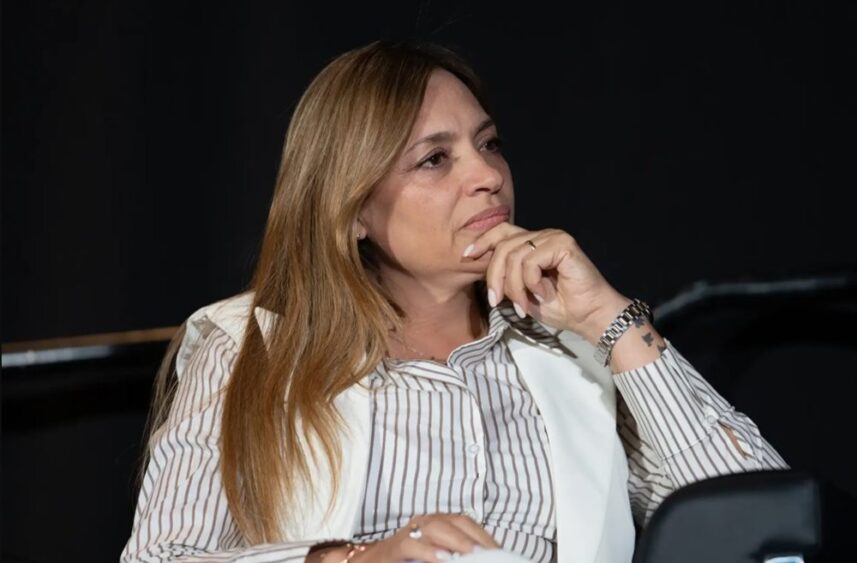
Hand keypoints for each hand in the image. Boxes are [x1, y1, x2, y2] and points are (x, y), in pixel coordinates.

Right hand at [353, 513, 497, 562]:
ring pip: (435, 527)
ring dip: (456, 541)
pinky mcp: (394, 547)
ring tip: (474, 555)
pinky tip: (443, 559)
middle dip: (475, 537)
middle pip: (456, 522)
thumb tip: (483, 557)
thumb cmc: (410, 561)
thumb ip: (455, 554)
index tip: (500, 551)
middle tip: (491, 554)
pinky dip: (428, 551)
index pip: (468, 523)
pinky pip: (412, 545)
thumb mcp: (437, 554)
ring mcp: (410, 532)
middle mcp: (426, 522)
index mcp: (440, 523)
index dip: (484, 536)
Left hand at [464, 223, 630, 343]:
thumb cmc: (560, 307)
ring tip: (525, 305)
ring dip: (514, 286)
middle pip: (502, 246)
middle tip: (497, 301)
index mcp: (532, 244)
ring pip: (514, 256)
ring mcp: (553, 237)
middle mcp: (541, 236)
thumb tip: (483, 273)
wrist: (589, 316)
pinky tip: (544, 294)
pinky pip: (531, 261)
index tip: (467, 257)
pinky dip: (532, 282)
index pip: (500, 232)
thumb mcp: (523, 293)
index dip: (481, 241)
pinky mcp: (563, 244)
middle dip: (494, 277)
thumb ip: (507, 279)